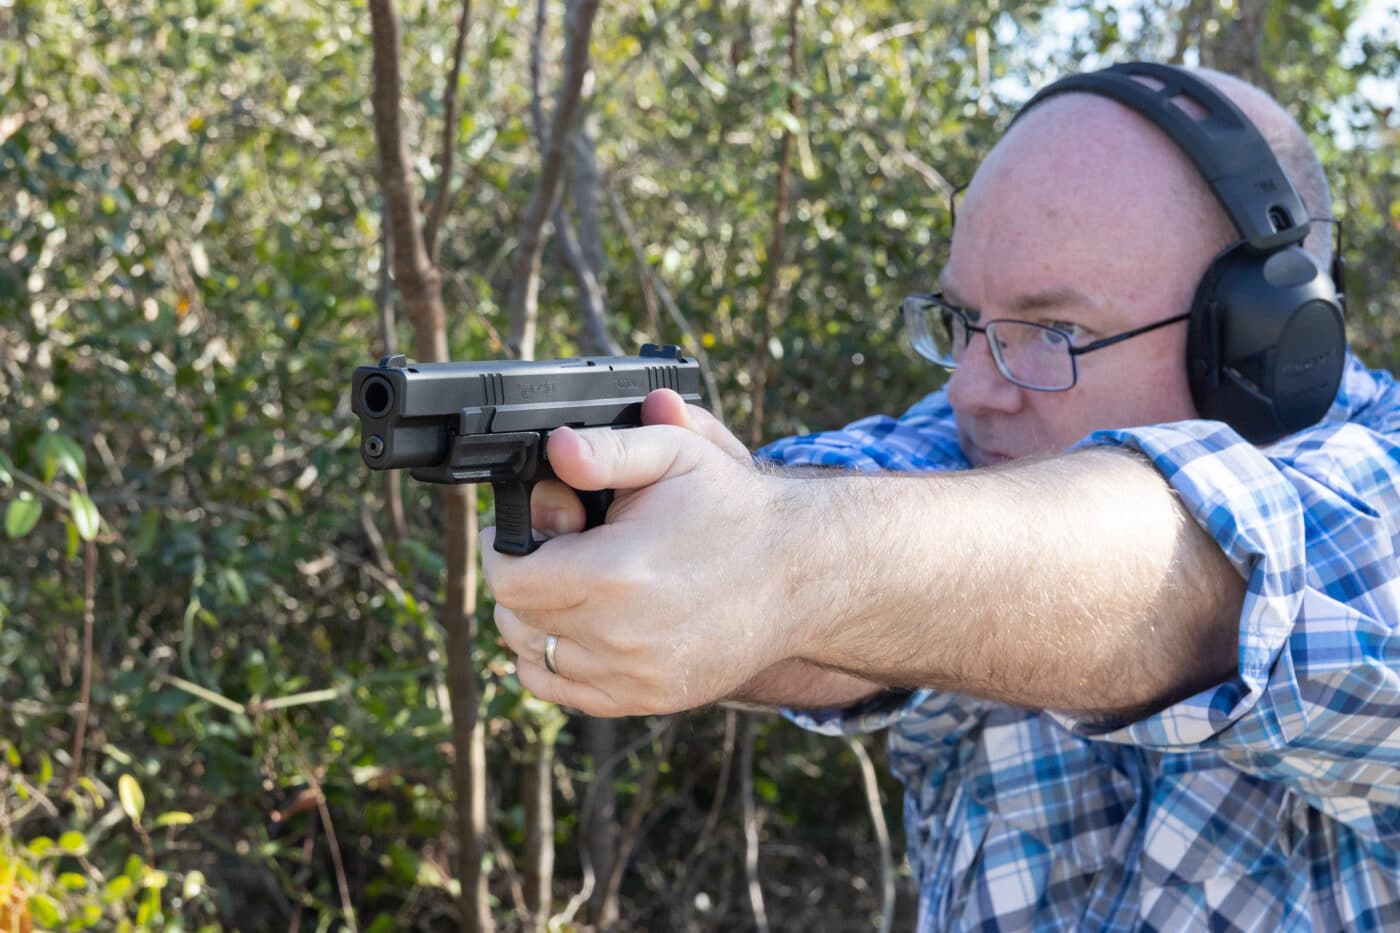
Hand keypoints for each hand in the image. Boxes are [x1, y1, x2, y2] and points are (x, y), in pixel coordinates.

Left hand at [482, 390, 796, 715]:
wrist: (800, 573)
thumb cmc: (734, 509)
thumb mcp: (676, 455)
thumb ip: (608, 449)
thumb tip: (556, 448)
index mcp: (613, 574)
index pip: (509, 578)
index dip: (506, 548)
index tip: (530, 529)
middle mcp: (618, 635)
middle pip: (516, 618)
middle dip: (524, 579)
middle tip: (560, 549)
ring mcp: (634, 676)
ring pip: (533, 658)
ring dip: (536, 621)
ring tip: (571, 584)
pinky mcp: (649, 699)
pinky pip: (565, 693)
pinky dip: (555, 663)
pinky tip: (579, 628)